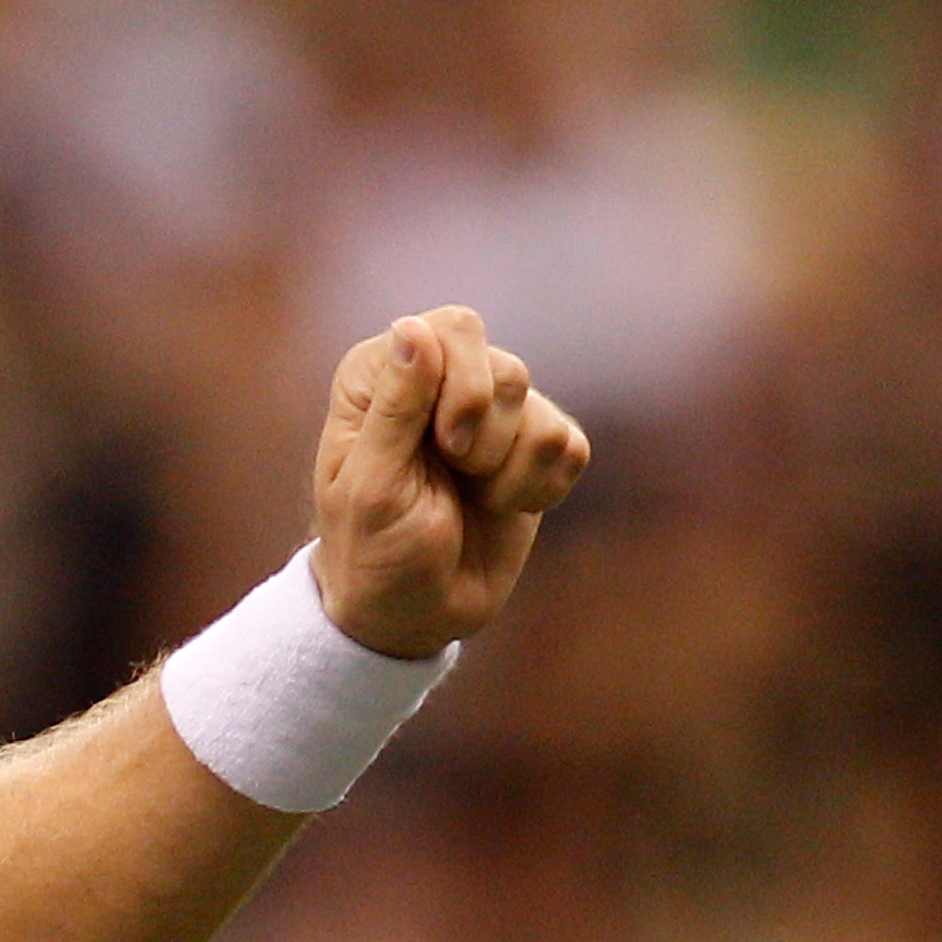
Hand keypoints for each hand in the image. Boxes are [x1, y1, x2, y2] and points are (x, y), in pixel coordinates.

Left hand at [307, 305, 590, 656]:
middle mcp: (440, 379)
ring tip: (471, 500)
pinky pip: (570, 446)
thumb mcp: (371, 487)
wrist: (413, 614)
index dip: (465, 386)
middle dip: (488, 438)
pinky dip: (539, 489)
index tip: (444, 447)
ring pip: (541, 412)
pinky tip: (502, 507)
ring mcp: (492, 413)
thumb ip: (394, 407)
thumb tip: (413, 327)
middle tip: (456, 477)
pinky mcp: (534, 448)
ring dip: (509, 474)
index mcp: (384, 376)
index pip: (455, 329)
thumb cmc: (373, 552)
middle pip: (507, 368)